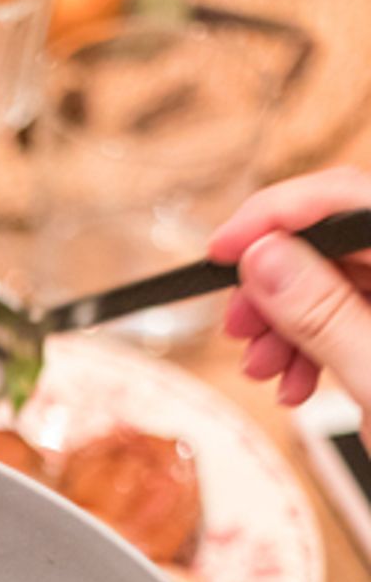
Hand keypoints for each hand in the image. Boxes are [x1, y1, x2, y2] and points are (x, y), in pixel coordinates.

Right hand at [209, 167, 370, 433]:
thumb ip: (325, 315)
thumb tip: (267, 258)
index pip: (352, 200)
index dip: (279, 215)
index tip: (225, 249)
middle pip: (343, 240)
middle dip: (277, 280)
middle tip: (239, 325)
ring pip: (342, 281)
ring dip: (289, 322)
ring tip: (264, 368)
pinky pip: (355, 317)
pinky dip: (314, 345)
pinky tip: (297, 382)